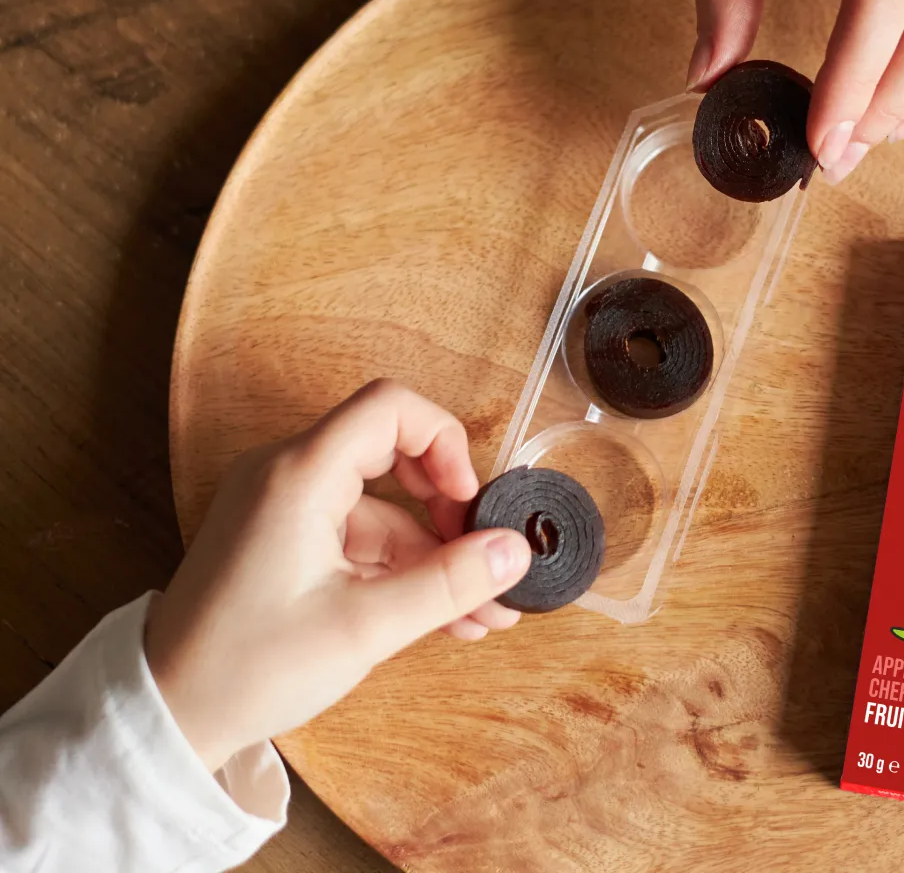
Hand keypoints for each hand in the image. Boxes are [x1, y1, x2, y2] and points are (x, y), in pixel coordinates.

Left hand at [145, 380, 530, 771]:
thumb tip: (515, 550)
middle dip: (448, 507)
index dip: (444, 441)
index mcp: (300, 474)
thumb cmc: (249, 667)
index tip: (469, 502)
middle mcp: (289, 474)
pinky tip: (443, 616)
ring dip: (433, 555)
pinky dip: (399, 569)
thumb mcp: (364, 627)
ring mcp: (285, 507)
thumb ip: (448, 584)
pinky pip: (358, 536)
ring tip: (481, 612)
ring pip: (382, 507)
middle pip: (392, 453)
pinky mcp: (284, 539)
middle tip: (484, 559)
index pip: (390, 408)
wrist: (166, 717)